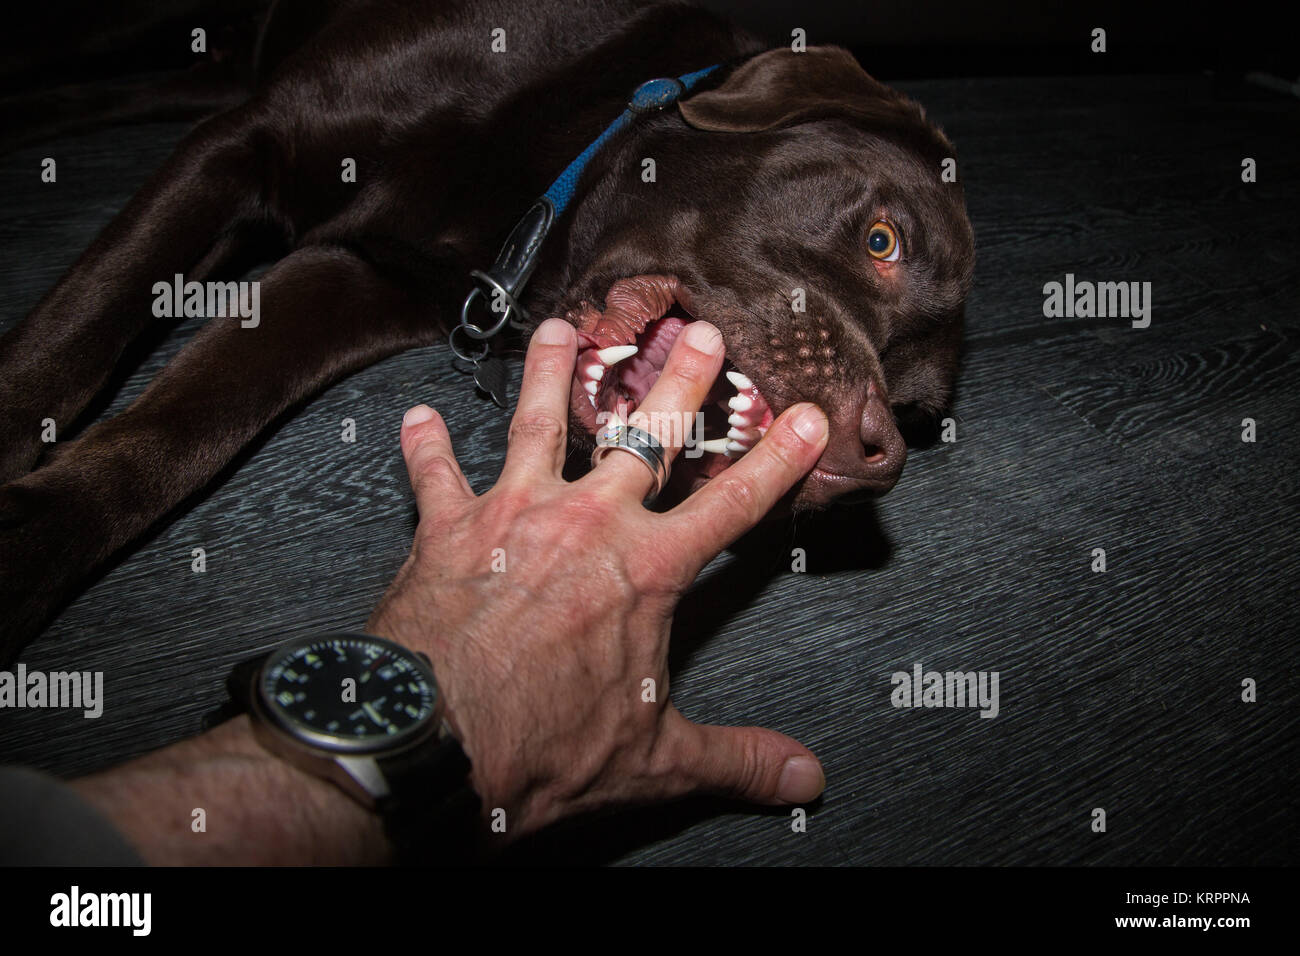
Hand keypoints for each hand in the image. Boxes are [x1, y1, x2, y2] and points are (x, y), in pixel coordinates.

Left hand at [367, 317, 829, 840]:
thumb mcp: (655, 759)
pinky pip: (435, 474)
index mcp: (647, 571)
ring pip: (540, 424)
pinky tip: (417, 416)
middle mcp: (588, 523)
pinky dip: (425, 446)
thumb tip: (804, 779)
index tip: (803, 415)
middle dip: (680, 379)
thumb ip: (734, 758)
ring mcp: (515, 515)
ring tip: (563, 328)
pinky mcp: (448, 527)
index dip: (776, 460)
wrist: (436, 743)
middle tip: (699, 330)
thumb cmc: (542, 747)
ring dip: (553, 373)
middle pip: (647, 435)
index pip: (734, 505)